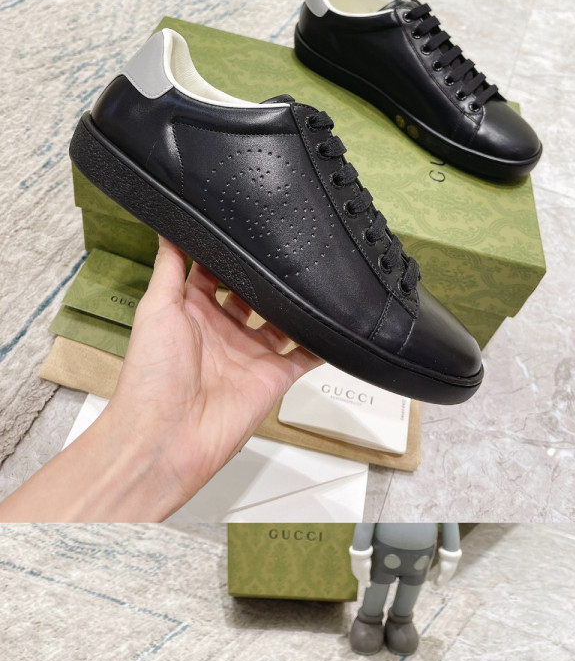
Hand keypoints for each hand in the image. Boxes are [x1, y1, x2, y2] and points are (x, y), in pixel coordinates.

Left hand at [8, 238, 303, 523]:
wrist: (165, 438)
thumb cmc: (151, 377)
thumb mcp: (156, 307)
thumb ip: (170, 266)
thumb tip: (169, 224)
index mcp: (190, 312)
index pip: (214, 272)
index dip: (228, 251)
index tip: (246, 222)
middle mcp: (221, 331)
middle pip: (252, 294)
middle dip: (268, 274)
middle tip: (290, 243)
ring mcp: (249, 355)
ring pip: (282, 320)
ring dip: (296, 301)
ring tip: (316, 271)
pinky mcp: (273, 378)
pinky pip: (305, 355)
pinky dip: (323, 341)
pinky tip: (338, 319)